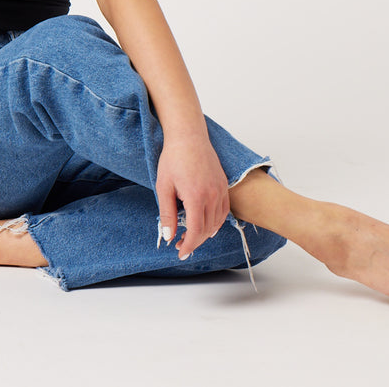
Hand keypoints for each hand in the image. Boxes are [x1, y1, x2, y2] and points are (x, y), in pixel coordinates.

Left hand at [155, 131, 229, 260]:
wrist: (188, 136)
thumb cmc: (173, 159)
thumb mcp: (164, 187)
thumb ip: (167, 214)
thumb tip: (168, 236)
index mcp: (196, 196)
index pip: (196, 231)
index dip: (188, 245)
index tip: (180, 252)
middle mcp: (212, 195)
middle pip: (207, 229)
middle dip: (194, 242)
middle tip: (181, 247)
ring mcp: (220, 190)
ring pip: (217, 222)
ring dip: (205, 234)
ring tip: (191, 237)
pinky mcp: (224, 185)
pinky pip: (224, 211)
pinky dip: (216, 222)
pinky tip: (207, 225)